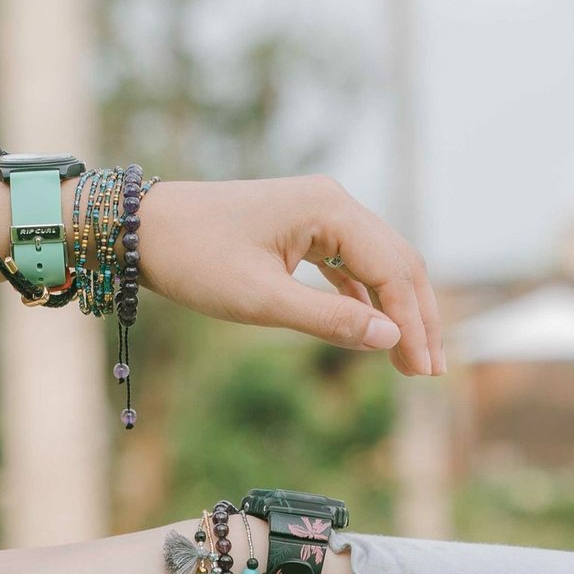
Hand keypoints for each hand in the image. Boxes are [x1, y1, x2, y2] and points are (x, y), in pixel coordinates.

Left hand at [141, 176, 443, 376]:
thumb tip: (389, 339)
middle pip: (398, 262)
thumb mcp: (262, 301)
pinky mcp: (303, 227)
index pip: (393, 271)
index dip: (413, 324)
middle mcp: (332, 202)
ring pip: (379, 263)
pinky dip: (366, 299)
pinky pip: (350, 264)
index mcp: (329, 209)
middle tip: (429, 372)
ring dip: (396, 310)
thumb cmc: (197, 260)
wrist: (145, 229)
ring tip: (409, 359)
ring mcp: (319, 212)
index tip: (421, 370)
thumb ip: (329, 320)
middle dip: (418, 318)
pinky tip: (373, 332)